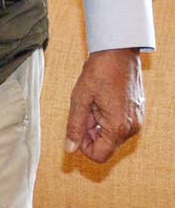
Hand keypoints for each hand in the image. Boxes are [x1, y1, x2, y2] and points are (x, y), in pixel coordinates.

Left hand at [64, 47, 144, 162]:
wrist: (119, 52)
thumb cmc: (100, 72)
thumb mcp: (80, 98)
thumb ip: (75, 126)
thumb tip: (69, 149)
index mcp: (118, 127)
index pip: (99, 155)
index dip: (83, 145)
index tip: (77, 126)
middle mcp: (132, 128)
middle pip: (106, 146)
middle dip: (90, 133)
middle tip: (84, 110)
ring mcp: (136, 121)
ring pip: (112, 136)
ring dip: (98, 125)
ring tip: (93, 103)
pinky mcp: (137, 114)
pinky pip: (119, 126)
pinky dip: (107, 119)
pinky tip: (102, 101)